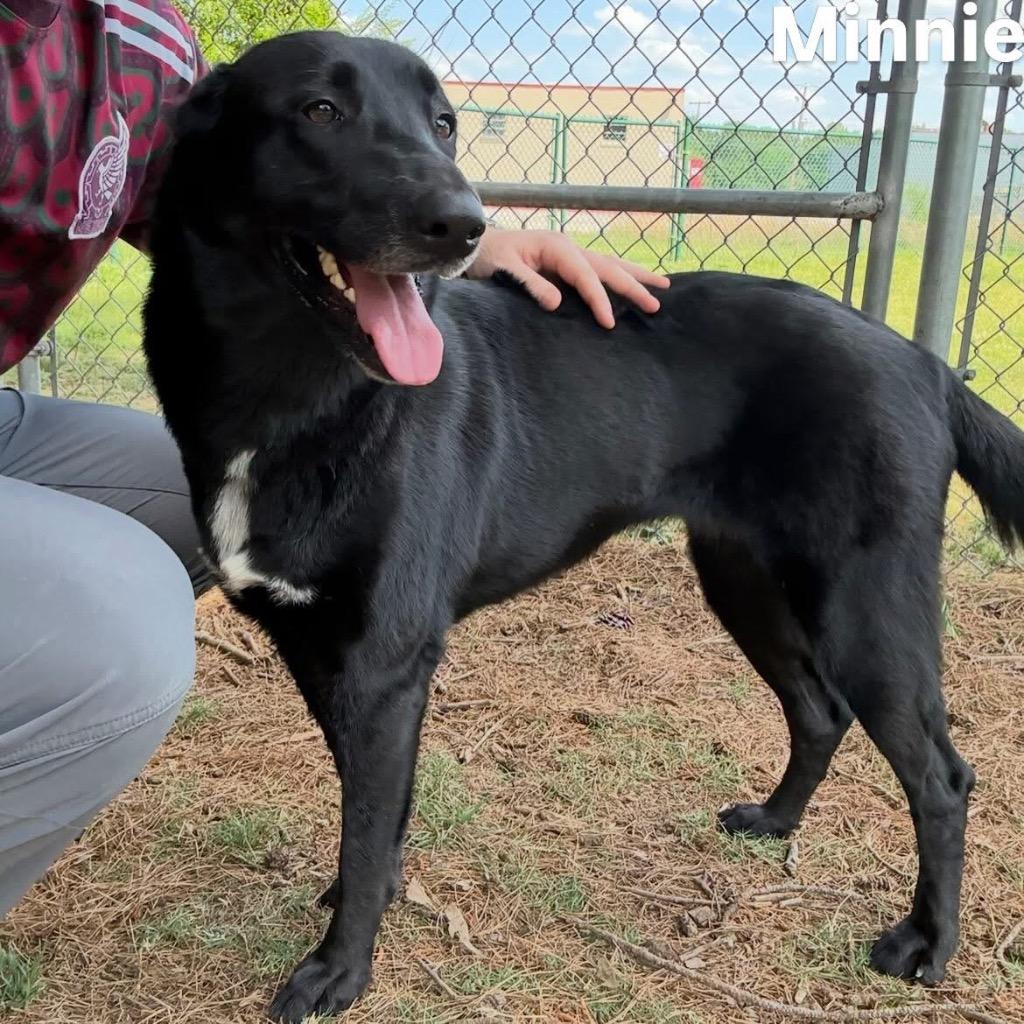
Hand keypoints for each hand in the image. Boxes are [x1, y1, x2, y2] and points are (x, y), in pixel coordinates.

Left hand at [465, 227, 670, 328]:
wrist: (475, 246)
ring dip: (635, 277)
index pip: (585, 276)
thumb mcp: (503, 271)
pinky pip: (599, 271)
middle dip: (633, 285)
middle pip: (607, 267)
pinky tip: (634, 284)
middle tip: (656, 303)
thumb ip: (529, 285)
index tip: (610, 323)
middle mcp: (568, 247)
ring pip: (609, 265)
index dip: (599, 299)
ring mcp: (569, 255)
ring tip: (663, 286)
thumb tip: (556, 302)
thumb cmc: (487, 258)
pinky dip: (619, 277)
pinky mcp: (566, 264)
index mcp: (555, 247)